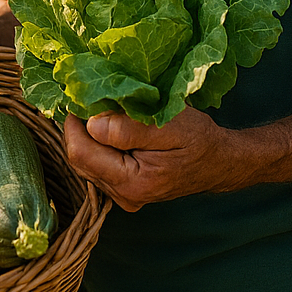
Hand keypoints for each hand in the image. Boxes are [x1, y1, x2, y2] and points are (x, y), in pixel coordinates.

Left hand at [63, 107, 242, 210]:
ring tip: (108, 111)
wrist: (218, 161)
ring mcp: (122, 194)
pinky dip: (99, 142)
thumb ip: (129, 128)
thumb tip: (91, 124)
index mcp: (132, 183)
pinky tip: (114, 127)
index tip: (81, 95)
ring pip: (86, 159)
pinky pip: (97, 162)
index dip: (73, 123)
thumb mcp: (168, 126)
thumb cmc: (198, 139)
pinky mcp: (123, 187)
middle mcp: (123, 195)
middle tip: (94, 98)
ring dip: (90, 133)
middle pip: (79, 157)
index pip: (80, 153)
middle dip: (80, 126)